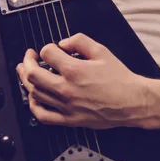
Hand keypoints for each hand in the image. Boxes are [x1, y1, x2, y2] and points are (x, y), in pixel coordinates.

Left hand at [17, 34, 151, 128]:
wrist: (132, 102)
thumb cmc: (119, 78)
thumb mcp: (101, 51)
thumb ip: (79, 41)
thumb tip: (62, 43)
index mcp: (75, 70)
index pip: (47, 54)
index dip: (46, 48)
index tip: (50, 49)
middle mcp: (67, 89)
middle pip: (33, 75)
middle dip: (27, 62)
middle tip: (28, 57)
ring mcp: (67, 106)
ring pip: (35, 93)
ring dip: (27, 80)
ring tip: (26, 72)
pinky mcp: (69, 120)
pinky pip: (43, 116)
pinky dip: (34, 106)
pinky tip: (33, 98)